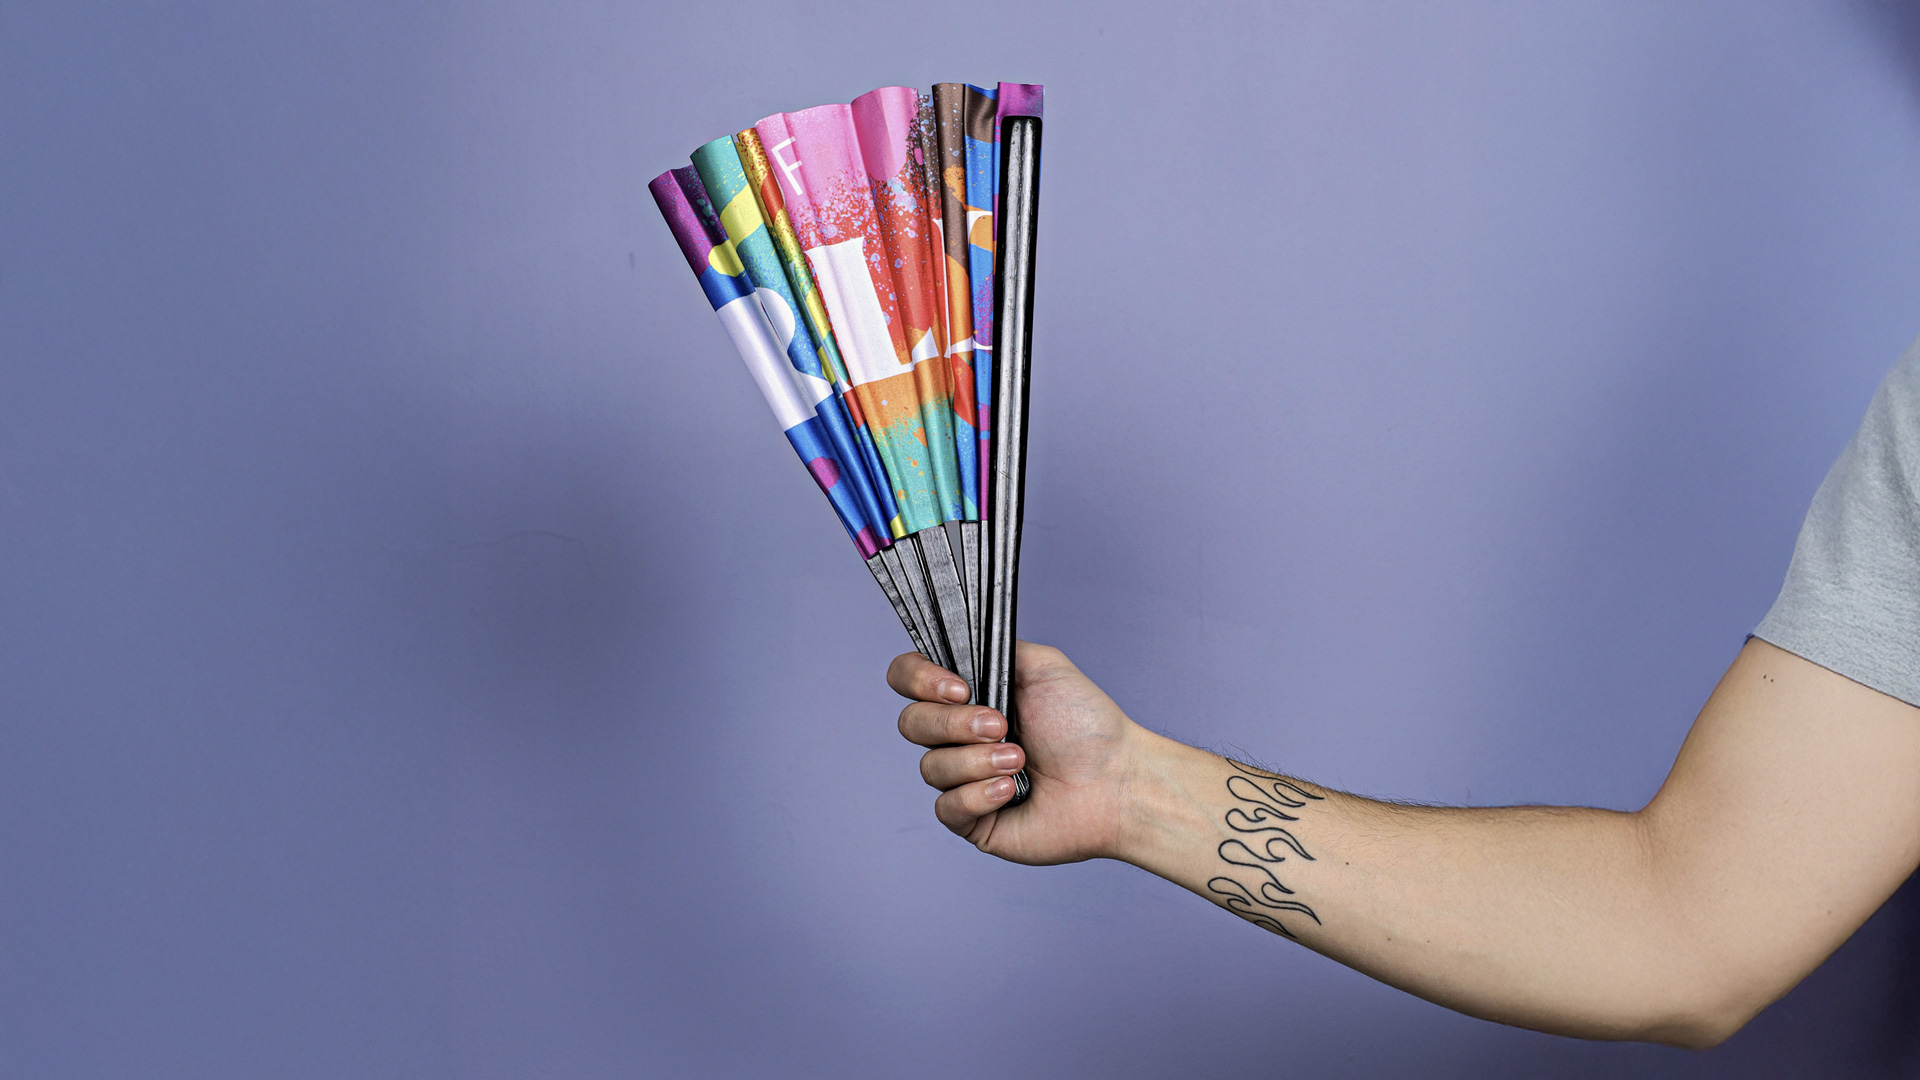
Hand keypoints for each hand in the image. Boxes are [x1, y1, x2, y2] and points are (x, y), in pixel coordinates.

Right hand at [888, 641, 1144, 863]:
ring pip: (930, 766)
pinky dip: (979, 794)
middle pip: (911, 723)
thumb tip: (958, 644)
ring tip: (1020, 760)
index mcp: (968, 697)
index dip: (918, 680)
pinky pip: (947, 807)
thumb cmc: (1088, 726)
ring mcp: (962, 780)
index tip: (957, 688)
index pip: (907, 679)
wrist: (1116, 781)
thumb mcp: (1043, 665)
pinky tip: (1014, 790)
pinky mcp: (972, 820)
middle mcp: (958, 737)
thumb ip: (995, 646)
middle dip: (955, 723)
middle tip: (1002, 725)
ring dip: (977, 760)